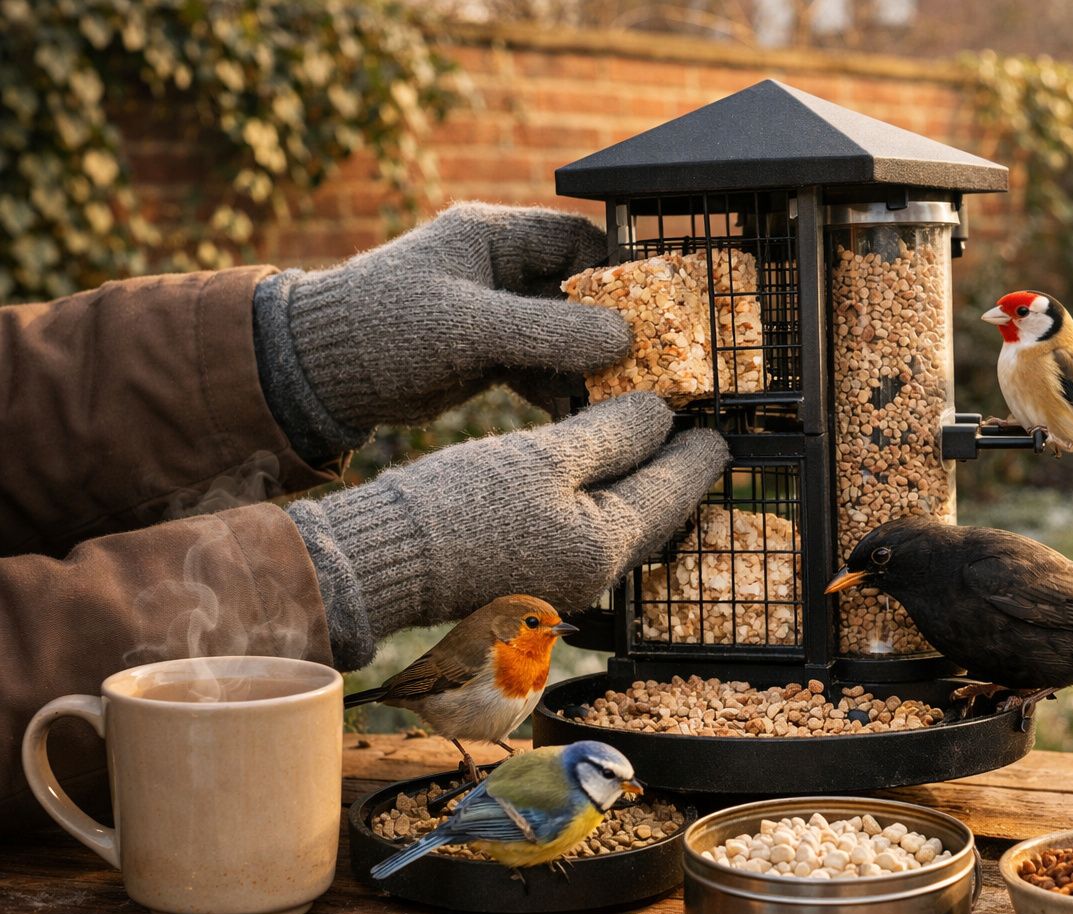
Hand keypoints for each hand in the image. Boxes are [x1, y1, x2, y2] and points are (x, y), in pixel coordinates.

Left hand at [254, 202, 628, 459]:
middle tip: (653, 362)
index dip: (620, 268)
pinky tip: (583, 417)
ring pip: (562, 336)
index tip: (657, 305)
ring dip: (590, 367)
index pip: (577, 239)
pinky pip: (539, 368)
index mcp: (492, 236)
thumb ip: (547, 331)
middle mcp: (497, 270)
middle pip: (578, 291)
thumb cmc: (381, 327)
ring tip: (624, 400)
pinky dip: (561, 391)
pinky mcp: (484, 355)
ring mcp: (492, 315)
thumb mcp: (468, 326)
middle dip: (614, 327)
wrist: (315, 373)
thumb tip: (623, 339)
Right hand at [287, 392, 727, 668]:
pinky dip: (599, 496)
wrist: (382, 560)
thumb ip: (610, 434)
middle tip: (691, 430)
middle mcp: (595, 572)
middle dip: (672, 468)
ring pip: (619, 521)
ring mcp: (563, 578)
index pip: (674, 492)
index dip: (698, 455)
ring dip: (635, 480)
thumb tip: (662, 413)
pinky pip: (585, 529)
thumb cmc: (458, 506)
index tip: (719, 429)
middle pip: (653, 511)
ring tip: (646, 440)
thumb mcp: (542, 456)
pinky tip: (591, 471)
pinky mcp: (532, 572)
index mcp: (607, 544)